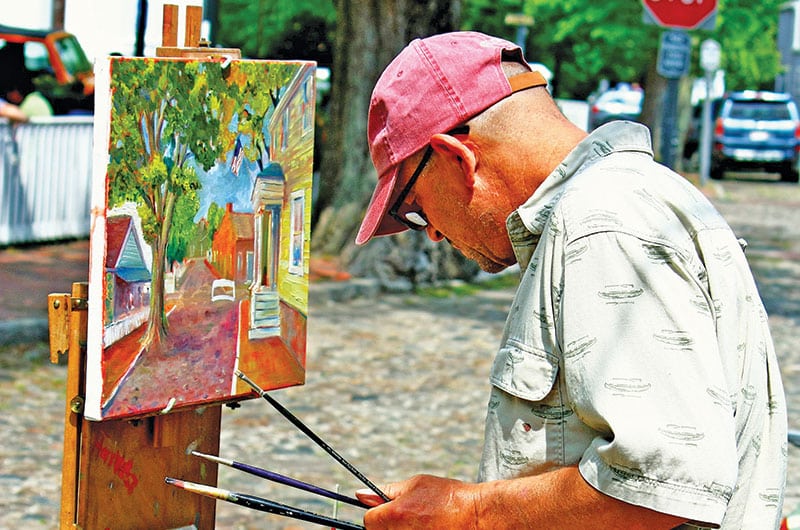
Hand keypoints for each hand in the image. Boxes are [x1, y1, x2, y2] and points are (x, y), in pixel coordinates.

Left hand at [356, 474, 479, 528]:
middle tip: (408, 518)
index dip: (378, 513)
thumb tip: (360, 494)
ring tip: (421, 524)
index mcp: (394, 515)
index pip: (368, 521)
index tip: (390, 511)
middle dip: (387, 526)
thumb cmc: (448, 497)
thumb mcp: (416, 484)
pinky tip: (428, 528)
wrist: (477, 516)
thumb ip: (386, 491)